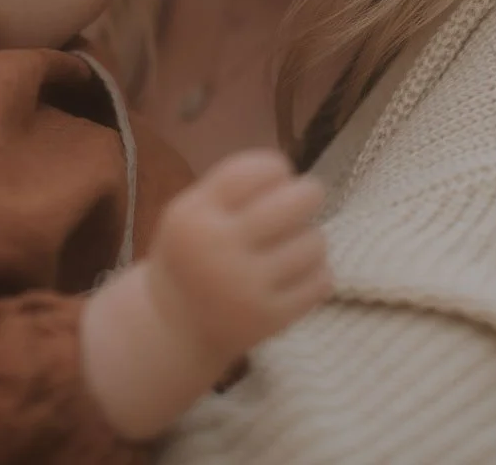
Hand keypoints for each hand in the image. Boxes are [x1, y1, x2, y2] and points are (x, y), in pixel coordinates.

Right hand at [144, 149, 331, 371]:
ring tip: (293, 243)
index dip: (276, 168)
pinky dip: (317, 271)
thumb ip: (231, 186)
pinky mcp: (271, 319)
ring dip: (309, 237)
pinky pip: (321, 280)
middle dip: (308, 193)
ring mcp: (247, 288)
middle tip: (305, 199)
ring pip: (313, 241)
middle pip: (295, 201)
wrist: (174, 327)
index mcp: (196, 215)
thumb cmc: (190, 255)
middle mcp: (220, 249)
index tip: (278, 176)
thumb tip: (287, 172)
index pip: (253, 170)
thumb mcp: (190, 211)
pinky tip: (299, 272)